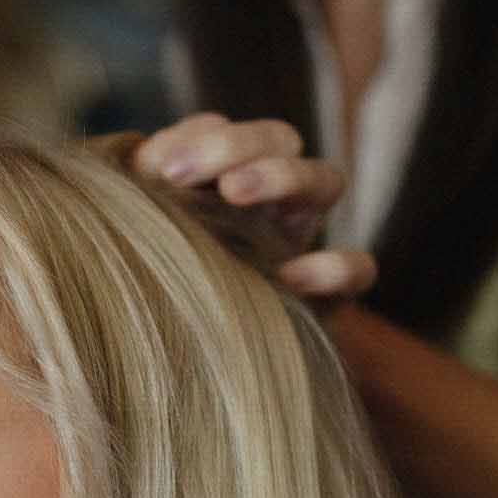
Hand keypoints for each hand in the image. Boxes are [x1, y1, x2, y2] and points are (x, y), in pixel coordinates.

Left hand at [106, 114, 376, 300]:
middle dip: (238, 145)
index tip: (161, 168)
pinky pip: (358, 270)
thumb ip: (144, 185)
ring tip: (233, 192)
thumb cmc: (147, 284)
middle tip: (185, 176)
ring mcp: (301, 242)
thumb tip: (156, 155)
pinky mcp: (324, 298)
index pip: (227, 130)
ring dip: (283, 175)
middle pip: (282, 140)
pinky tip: (288, 277)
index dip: (206, 137)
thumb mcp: (139, 227)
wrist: (168, 367)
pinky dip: (336, 266)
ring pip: (326, 180)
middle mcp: (269, 201)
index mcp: (224, 177)